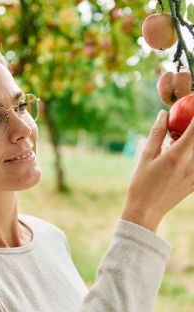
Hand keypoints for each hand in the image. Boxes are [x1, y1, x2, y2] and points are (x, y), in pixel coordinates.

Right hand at [122, 109, 193, 231]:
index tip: (193, 104)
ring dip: (192, 139)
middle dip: (193, 126)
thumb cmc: (141, 183)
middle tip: (183, 123)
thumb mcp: (145, 156)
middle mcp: (192, 164)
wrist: (147, 210)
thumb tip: (163, 114)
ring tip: (176, 139)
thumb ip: (157, 133)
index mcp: (177, 156)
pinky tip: (180, 151)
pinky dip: (192, 151)